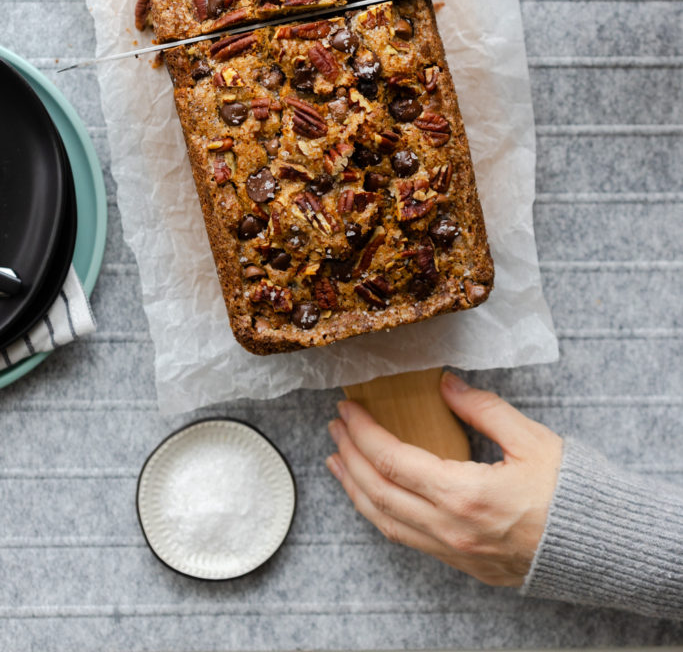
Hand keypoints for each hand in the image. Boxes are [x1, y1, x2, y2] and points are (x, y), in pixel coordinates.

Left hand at [326, 372, 562, 586]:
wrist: (598, 548)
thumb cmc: (569, 492)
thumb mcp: (529, 438)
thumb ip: (481, 407)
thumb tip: (444, 382)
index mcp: (463, 494)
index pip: (392, 460)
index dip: (363, 432)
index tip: (347, 409)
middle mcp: (449, 528)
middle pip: (377, 493)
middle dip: (349, 456)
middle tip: (335, 427)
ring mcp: (452, 551)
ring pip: (385, 523)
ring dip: (354, 489)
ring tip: (337, 461)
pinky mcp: (460, 562)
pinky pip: (406, 539)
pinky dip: (379, 513)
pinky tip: (373, 495)